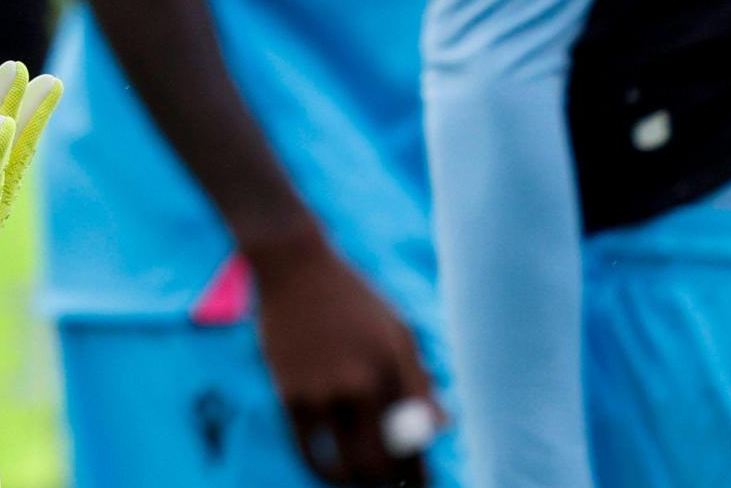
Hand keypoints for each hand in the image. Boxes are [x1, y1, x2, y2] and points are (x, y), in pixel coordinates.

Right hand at [250, 230, 439, 485]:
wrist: (294, 265)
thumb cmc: (352, 299)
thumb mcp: (396, 330)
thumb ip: (418, 379)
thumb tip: (441, 427)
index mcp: (396, 363)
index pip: (417, 436)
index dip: (420, 470)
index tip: (419, 485)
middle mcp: (363, 380)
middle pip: (383, 458)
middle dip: (390, 481)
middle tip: (391, 486)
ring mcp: (323, 388)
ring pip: (346, 462)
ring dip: (357, 481)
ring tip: (361, 482)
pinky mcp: (290, 392)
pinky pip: (309, 449)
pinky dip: (322, 469)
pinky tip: (331, 473)